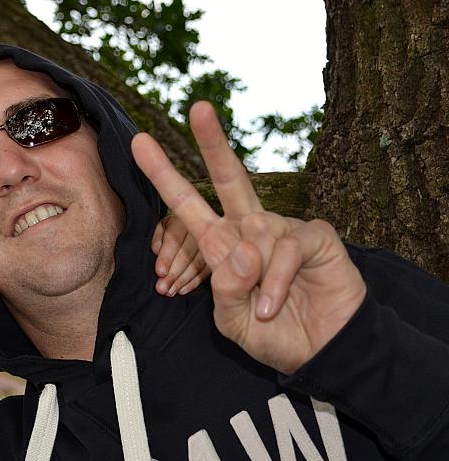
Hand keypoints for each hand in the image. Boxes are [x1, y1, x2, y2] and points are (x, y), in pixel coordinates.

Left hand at [132, 101, 366, 374]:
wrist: (321, 353)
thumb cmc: (272, 334)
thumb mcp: (231, 320)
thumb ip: (225, 289)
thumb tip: (243, 250)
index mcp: (222, 244)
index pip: (187, 206)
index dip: (163, 176)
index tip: (138, 144)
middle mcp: (250, 228)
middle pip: (229, 177)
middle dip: (213, 142)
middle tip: (198, 107)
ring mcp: (283, 229)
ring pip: (257, 234)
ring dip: (255, 280)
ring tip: (262, 311)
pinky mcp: (314, 236)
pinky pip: (287, 247)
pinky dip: (277, 279)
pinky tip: (275, 303)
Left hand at [152, 215, 208, 296]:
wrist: (192, 224)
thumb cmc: (172, 229)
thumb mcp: (161, 228)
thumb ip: (157, 239)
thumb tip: (158, 253)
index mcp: (182, 221)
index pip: (174, 241)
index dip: (166, 258)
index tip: (159, 272)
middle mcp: (198, 232)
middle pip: (186, 256)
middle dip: (173, 274)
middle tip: (162, 288)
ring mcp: (211, 245)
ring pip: (197, 266)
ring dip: (182, 281)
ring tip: (170, 291)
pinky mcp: (217, 258)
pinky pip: (206, 272)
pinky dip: (194, 283)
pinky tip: (182, 290)